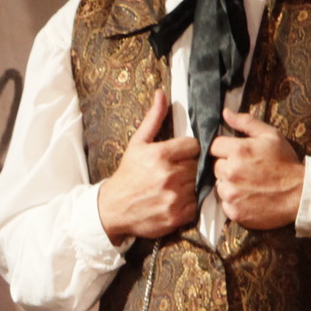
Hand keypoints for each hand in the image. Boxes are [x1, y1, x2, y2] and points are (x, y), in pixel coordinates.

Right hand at [96, 90, 200, 245]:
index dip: (187, 150)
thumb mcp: (138, 143)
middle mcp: (169, 175)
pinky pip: (195, 204)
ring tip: (174, 186)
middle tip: (174, 171)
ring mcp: (174, 197)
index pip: (194, 146)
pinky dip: (188, 203)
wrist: (114, 208)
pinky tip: (174, 199)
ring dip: (189, 185)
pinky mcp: (177, 216)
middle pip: (197, 165)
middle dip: (188, 167)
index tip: (178, 155)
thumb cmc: (128, 174)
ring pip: (197, 184)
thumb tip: (162, 94)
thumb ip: (153, 118)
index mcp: (160, 155)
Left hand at [210, 110, 304, 228]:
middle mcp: (230, 172)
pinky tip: (249, 198)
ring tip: (249, 185)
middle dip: (228, 167)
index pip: (214, 146)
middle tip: (246, 170)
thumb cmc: (286, 163)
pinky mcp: (234, 212)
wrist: (300, 194)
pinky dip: (234, 202)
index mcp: (238, 150)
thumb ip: (246, 122)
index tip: (238, 155)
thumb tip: (225, 112)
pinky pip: (225, 204)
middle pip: (216, 167)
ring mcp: (231, 194)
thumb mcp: (270, 136)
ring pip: (219, 186)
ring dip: (229, 185)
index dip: (226, 149)